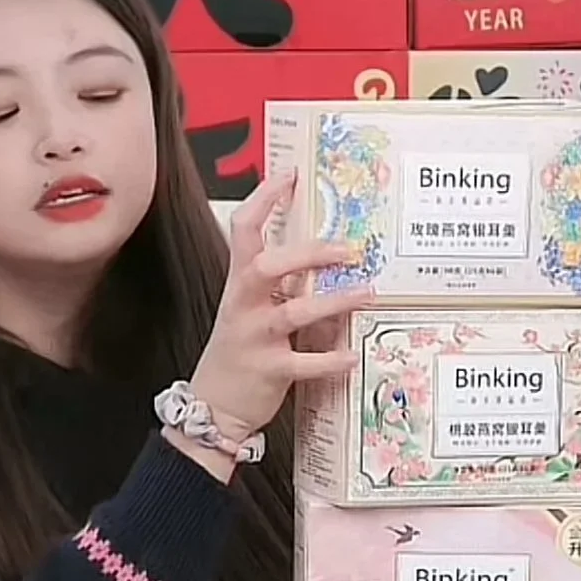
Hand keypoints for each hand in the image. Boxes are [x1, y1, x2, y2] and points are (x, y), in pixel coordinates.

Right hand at [184, 172, 365, 451]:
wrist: (212, 406)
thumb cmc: (239, 349)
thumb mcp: (248, 307)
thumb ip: (276, 280)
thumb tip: (317, 249)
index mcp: (240, 283)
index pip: (244, 229)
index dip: (265, 199)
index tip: (291, 174)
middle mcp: (244, 305)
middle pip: (269, 265)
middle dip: (308, 253)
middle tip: (349, 248)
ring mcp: (255, 337)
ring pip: (294, 313)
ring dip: (334, 301)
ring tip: (368, 293)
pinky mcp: (268, 370)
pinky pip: (303, 363)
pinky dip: (330, 359)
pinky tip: (352, 354)